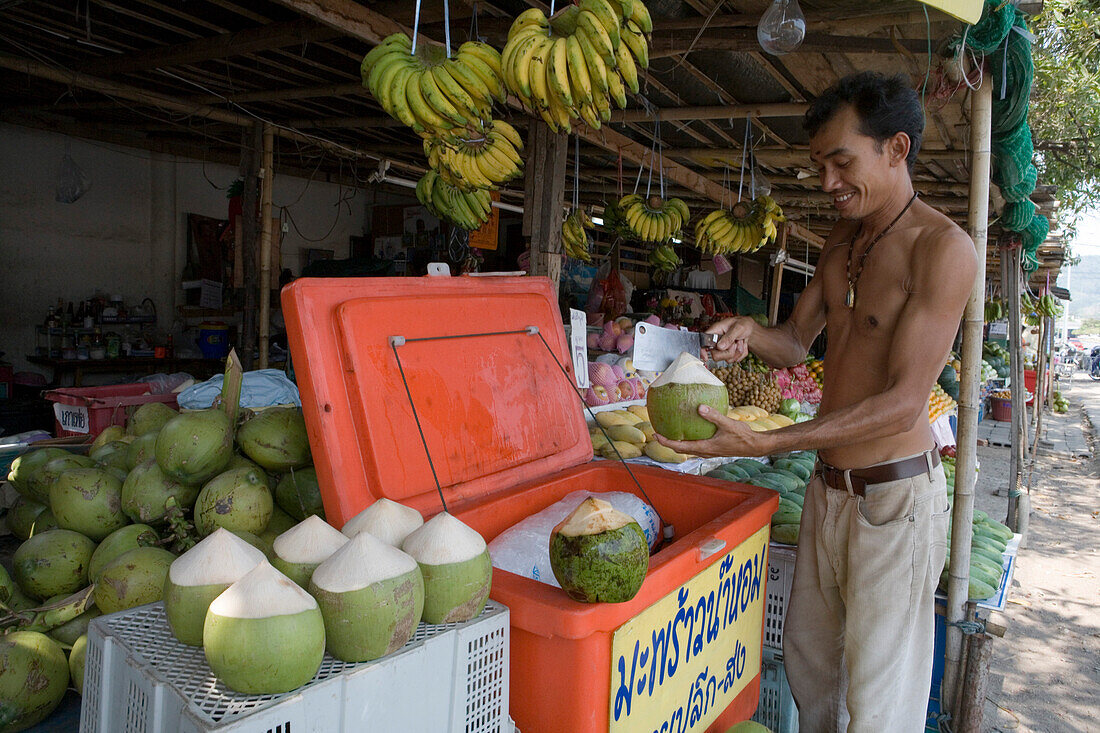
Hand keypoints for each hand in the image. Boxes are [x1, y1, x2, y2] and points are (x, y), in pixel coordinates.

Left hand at [655, 404, 769, 457]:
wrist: (755, 446)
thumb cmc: (742, 436)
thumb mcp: (728, 424)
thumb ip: (713, 415)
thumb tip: (700, 407)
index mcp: (704, 447)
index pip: (680, 447)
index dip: (666, 442)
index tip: (656, 435)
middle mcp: (704, 451)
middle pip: (681, 449)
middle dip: (669, 442)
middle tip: (659, 433)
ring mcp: (709, 451)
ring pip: (689, 449)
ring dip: (678, 442)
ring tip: (671, 431)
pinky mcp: (714, 448)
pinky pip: (697, 445)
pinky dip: (689, 439)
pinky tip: (691, 428)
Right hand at [703, 317, 755, 362]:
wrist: (750, 329)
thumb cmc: (742, 324)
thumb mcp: (738, 327)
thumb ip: (729, 337)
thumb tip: (720, 347)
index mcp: (715, 332)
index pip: (703, 342)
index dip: (702, 351)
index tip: (705, 357)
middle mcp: (717, 342)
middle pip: (715, 355)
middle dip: (729, 351)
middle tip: (735, 342)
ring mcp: (723, 350)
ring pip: (727, 359)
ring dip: (737, 351)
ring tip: (739, 341)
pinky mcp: (729, 354)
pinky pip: (735, 360)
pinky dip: (741, 354)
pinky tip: (741, 345)